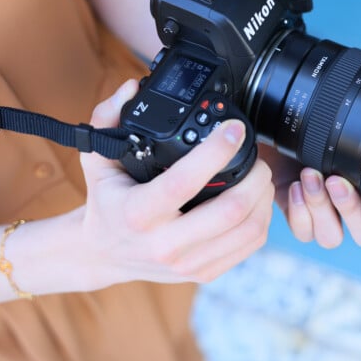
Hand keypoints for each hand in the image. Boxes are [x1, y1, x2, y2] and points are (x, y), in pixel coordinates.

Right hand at [78, 80, 273, 286]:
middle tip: (257, 155)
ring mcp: (187, 264)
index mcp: (137, 213)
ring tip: (260, 174)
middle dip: (255, 175)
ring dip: (263, 196)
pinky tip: (256, 201)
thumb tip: (132, 87)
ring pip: (249, 230)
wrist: (101, 254)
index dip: (217, 150)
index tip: (233, 127)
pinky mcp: (204, 273)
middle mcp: (164, 244)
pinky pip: (249, 246)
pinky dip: (262, 219)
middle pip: (231, 210)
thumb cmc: (106, 200)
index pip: (185, 181)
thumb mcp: (96, 159)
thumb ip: (107, 119)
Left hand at [263, 57, 360, 248]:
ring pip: (333, 238)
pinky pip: (303, 232)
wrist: (275, 123)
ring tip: (308, 176)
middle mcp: (352, 206)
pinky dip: (299, 213)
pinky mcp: (296, 214)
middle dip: (351, 211)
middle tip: (335, 180)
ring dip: (322, 209)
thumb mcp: (351, 96)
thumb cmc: (323, 115)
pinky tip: (293, 187)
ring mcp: (324, 213)